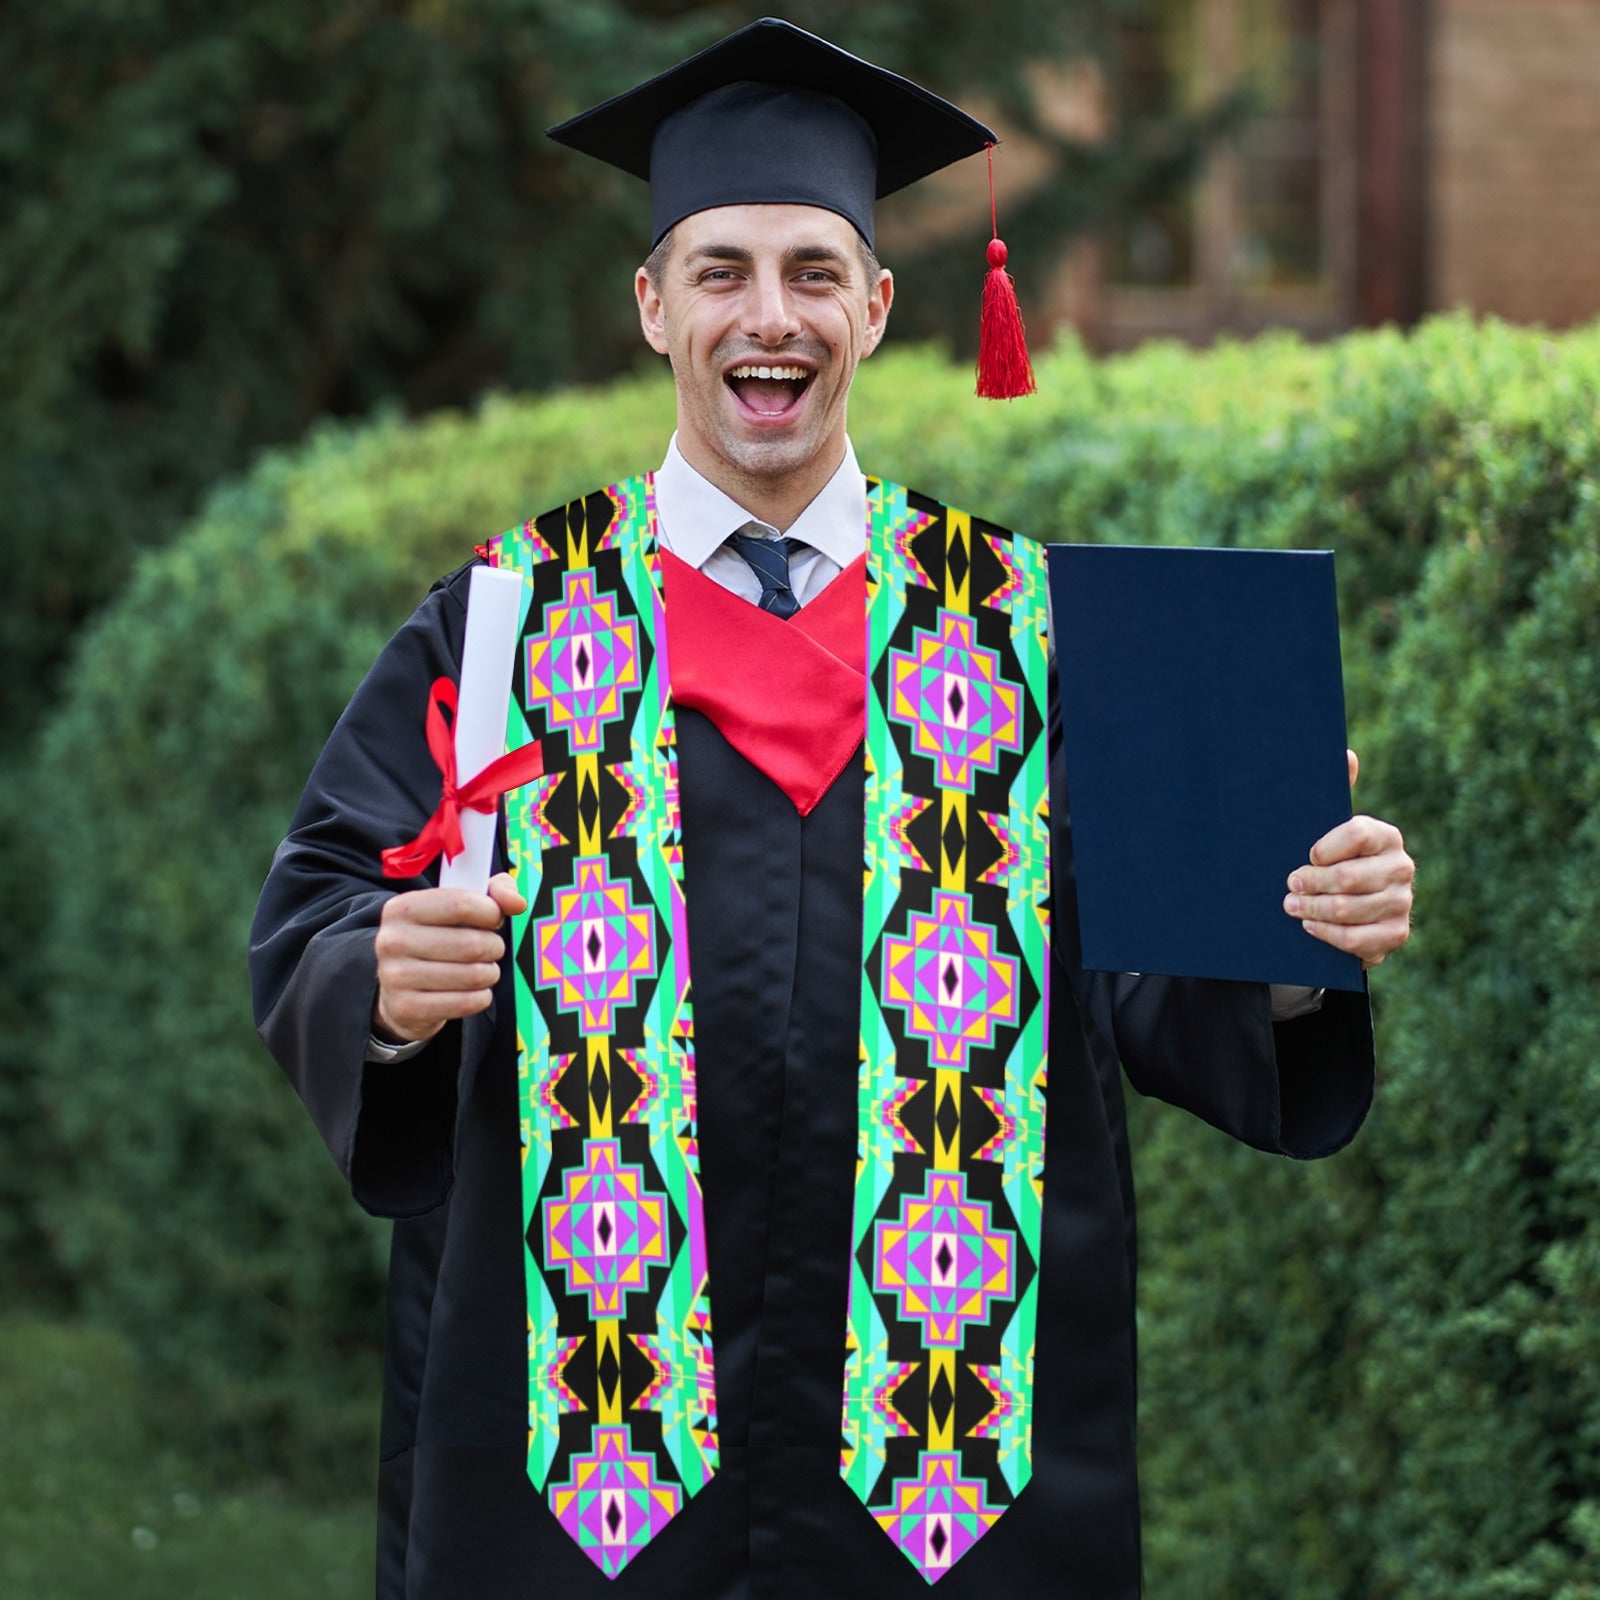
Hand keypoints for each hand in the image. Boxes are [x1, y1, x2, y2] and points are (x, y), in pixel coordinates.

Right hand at [372, 871, 527, 1043]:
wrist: (399, 988)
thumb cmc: (438, 939)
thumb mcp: (459, 906)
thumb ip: (494, 893)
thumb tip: (516, 902)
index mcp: (402, 908)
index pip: (461, 904)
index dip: (491, 912)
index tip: (494, 919)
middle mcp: (392, 940)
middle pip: (471, 944)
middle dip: (493, 947)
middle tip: (490, 949)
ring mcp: (395, 976)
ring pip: (472, 975)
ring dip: (489, 973)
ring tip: (483, 969)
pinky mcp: (406, 1007)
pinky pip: (465, 1003)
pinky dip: (481, 997)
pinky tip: (474, 991)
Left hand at [1283, 750, 1413, 968]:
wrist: (1350, 909)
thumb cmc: (1332, 860)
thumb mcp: (1329, 828)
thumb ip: (1336, 792)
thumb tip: (1346, 754)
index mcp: (1386, 836)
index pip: (1356, 833)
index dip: (1325, 847)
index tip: (1306, 855)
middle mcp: (1401, 867)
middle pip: (1348, 877)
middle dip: (1310, 883)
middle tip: (1289, 885)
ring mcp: (1401, 903)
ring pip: (1348, 909)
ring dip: (1312, 909)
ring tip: (1291, 906)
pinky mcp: (1395, 934)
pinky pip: (1356, 939)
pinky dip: (1327, 934)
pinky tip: (1310, 926)